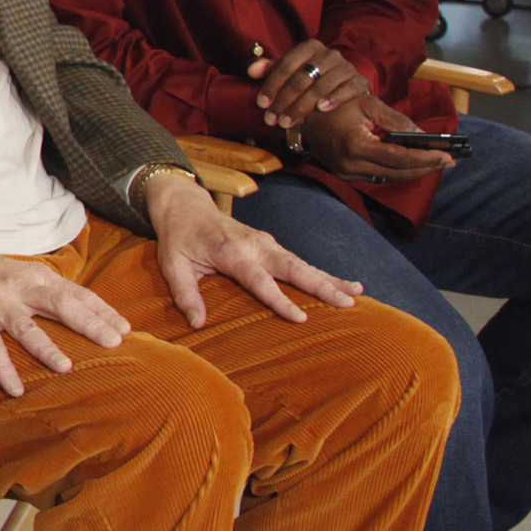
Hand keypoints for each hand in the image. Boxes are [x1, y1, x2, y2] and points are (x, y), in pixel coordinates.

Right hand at [0, 228, 125, 397]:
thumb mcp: (25, 274)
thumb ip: (51, 292)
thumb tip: (88, 313)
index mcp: (39, 276)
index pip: (77, 293)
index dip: (103, 310)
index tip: (126, 328)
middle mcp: (21, 288)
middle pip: (61, 304)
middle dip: (89, 323)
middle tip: (113, 342)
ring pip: (26, 328)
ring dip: (46, 347)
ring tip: (66, 367)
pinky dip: (3, 369)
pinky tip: (16, 388)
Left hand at [142, 171, 362, 327]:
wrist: (185, 206)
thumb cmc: (178, 239)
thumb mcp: (172, 265)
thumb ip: (185, 295)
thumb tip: (197, 324)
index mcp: (231, 252)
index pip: (260, 280)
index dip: (280, 300)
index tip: (302, 318)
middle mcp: (255, 245)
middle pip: (293, 267)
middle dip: (321, 285)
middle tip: (348, 303)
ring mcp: (266, 243)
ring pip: (302, 263)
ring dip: (330, 278)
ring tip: (358, 294)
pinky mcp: (270, 244)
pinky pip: (298, 261)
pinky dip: (322, 273)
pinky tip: (344, 284)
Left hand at [246, 40, 368, 138]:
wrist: (341, 86)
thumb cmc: (309, 78)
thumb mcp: (289, 71)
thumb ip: (269, 68)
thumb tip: (251, 70)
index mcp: (309, 47)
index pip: (286, 65)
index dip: (272, 85)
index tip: (261, 104)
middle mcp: (329, 54)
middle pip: (302, 78)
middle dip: (284, 101)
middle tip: (272, 119)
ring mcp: (346, 67)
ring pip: (321, 86)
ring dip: (302, 106)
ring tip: (288, 122)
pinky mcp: (359, 81)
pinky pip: (347, 89)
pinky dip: (334, 99)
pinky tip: (321, 109)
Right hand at [305, 95, 458, 183]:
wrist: (299, 114)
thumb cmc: (333, 103)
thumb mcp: (367, 105)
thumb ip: (397, 121)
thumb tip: (425, 136)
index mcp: (355, 145)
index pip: (398, 158)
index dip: (425, 159)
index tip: (447, 156)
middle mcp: (349, 164)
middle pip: (397, 172)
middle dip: (425, 168)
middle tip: (449, 162)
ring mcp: (345, 172)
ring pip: (388, 177)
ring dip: (413, 171)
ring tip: (436, 164)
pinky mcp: (344, 173)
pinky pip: (376, 175)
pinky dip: (397, 170)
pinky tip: (413, 164)